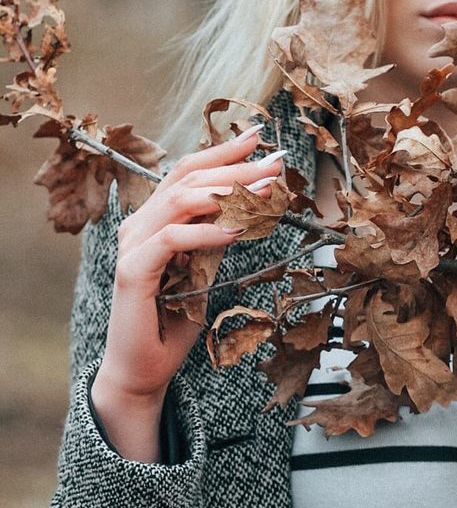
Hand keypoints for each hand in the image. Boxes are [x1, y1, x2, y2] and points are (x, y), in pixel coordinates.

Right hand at [90, 126, 281, 457]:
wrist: (144, 369)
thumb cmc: (175, 320)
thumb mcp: (207, 268)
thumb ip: (219, 235)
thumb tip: (252, 203)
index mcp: (154, 219)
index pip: (187, 170)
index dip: (222, 152)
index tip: (260, 139)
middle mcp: (139, 224)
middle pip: (186, 177)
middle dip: (235, 167)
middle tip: (273, 163)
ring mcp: (131, 245)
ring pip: (178, 200)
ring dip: (226, 192)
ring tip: (263, 192)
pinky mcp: (132, 271)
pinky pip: (171, 240)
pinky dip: (205, 231)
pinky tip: (234, 231)